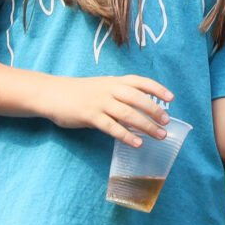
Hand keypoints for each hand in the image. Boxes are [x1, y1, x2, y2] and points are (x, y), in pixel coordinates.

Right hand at [42, 73, 174, 147]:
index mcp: (115, 81)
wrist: (53, 94)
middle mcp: (110, 90)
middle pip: (138, 98)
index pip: (140, 82)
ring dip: (146, 125)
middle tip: (167, 122)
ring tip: (159, 135)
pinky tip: (137, 143)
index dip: (157, 89)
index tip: (171, 98)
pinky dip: (126, 136)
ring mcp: (100, 103)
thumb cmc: (80, 93)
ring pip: (128, 114)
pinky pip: (112, 127)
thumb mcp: (102, 87)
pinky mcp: (90, 116)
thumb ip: (120, 96)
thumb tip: (140, 111)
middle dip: (155, 110)